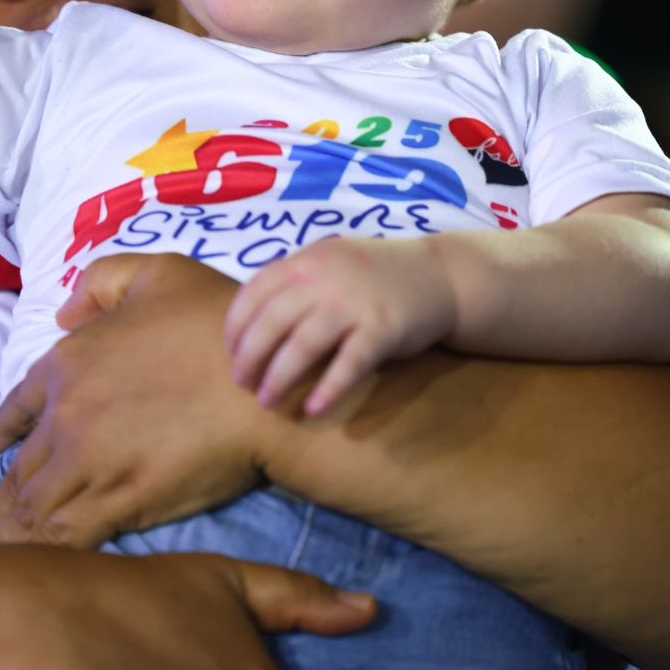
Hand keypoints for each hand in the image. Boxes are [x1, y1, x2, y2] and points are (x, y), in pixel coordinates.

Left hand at [0, 254, 265, 548]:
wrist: (260, 382)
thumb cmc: (219, 324)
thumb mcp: (160, 273)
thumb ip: (104, 283)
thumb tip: (64, 314)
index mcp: (70, 361)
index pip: (21, 403)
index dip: (6, 428)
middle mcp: (65, 414)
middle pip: (18, 468)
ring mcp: (84, 461)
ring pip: (28, 509)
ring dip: (4, 538)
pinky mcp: (113, 502)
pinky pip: (59, 536)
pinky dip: (36, 558)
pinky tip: (22, 577)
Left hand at [224, 235, 455, 415]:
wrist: (440, 275)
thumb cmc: (375, 275)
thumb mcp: (330, 262)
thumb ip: (295, 281)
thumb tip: (250, 321)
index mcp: (307, 260)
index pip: (255, 291)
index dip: (236, 325)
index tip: (230, 351)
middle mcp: (325, 278)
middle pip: (272, 322)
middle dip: (250, 357)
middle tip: (242, 383)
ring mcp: (355, 303)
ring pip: (303, 346)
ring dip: (279, 377)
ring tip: (267, 400)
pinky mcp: (382, 330)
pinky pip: (348, 365)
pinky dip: (328, 389)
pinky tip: (314, 408)